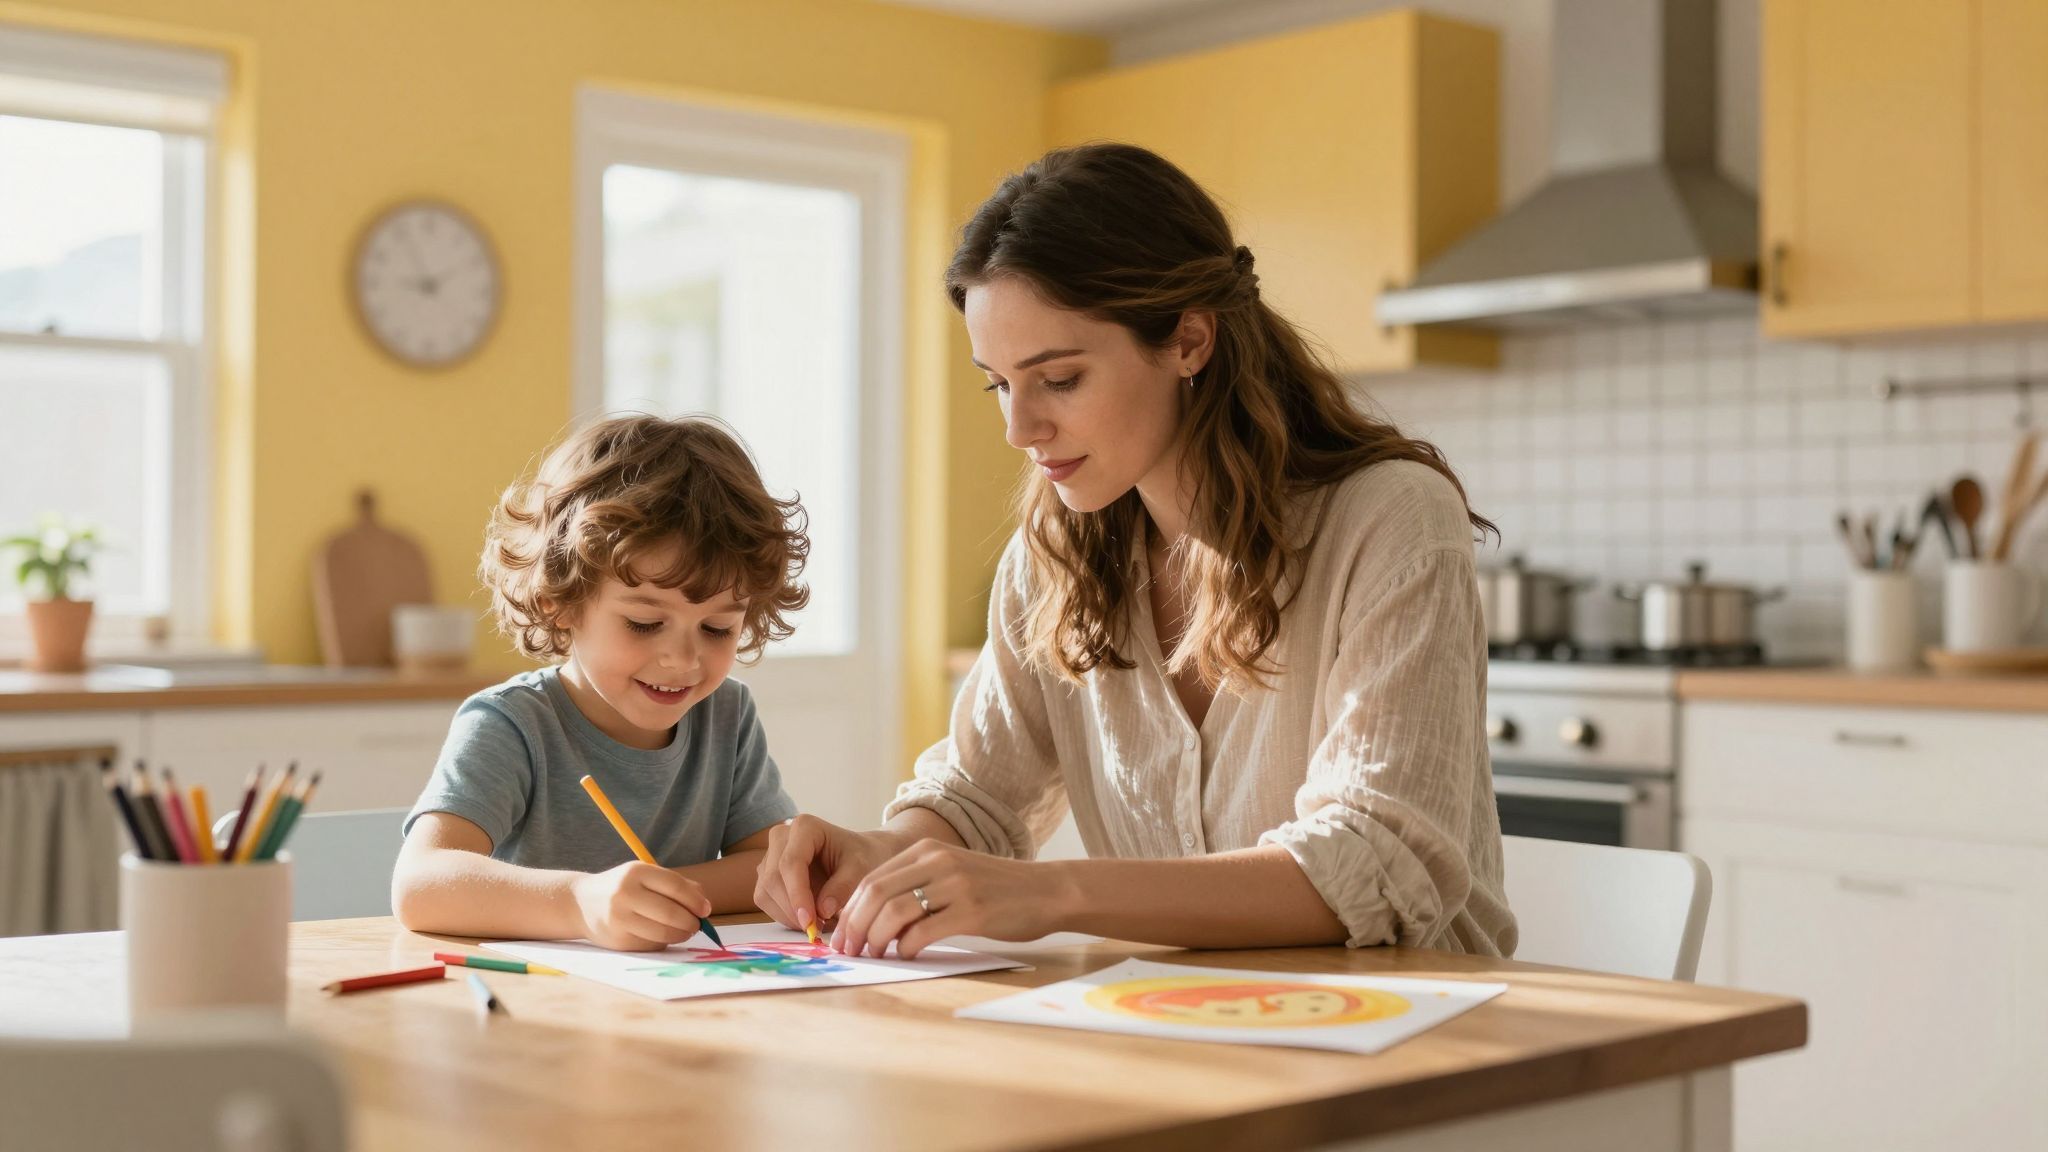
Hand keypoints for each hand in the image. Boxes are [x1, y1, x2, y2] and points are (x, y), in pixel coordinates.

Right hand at [570, 861, 710, 951]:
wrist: (581, 903)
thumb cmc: (623, 887)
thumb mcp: (644, 876)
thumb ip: (675, 884)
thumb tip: (704, 902)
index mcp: (636, 872)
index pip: (675, 886)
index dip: (695, 900)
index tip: (706, 909)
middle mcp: (625, 894)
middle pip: (670, 913)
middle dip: (691, 922)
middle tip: (697, 925)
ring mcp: (619, 918)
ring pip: (663, 933)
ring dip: (681, 935)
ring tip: (686, 931)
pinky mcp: (618, 940)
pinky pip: (651, 945)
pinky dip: (664, 942)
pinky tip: (664, 936)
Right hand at [753, 815, 908, 935]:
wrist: (860, 856)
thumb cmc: (863, 858)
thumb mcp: (862, 869)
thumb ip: (843, 887)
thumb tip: (823, 911)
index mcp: (805, 827)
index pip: (791, 863)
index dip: (797, 895)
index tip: (809, 921)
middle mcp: (781, 837)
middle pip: (773, 878)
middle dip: (792, 909)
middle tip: (817, 929)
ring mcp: (770, 856)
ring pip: (765, 892)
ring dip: (788, 915)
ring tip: (819, 923)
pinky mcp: (766, 875)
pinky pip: (765, 900)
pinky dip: (784, 916)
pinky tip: (808, 918)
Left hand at [832, 839, 1072, 960]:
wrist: (1048, 890)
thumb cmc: (998, 890)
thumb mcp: (952, 874)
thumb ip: (917, 888)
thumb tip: (874, 924)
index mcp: (927, 850)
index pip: (872, 879)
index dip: (850, 911)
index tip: (841, 937)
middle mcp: (938, 861)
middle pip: (876, 894)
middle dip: (854, 927)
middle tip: (848, 951)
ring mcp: (955, 884)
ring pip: (894, 912)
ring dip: (875, 940)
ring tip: (874, 956)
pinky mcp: (972, 911)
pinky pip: (924, 931)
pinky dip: (906, 948)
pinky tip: (907, 955)